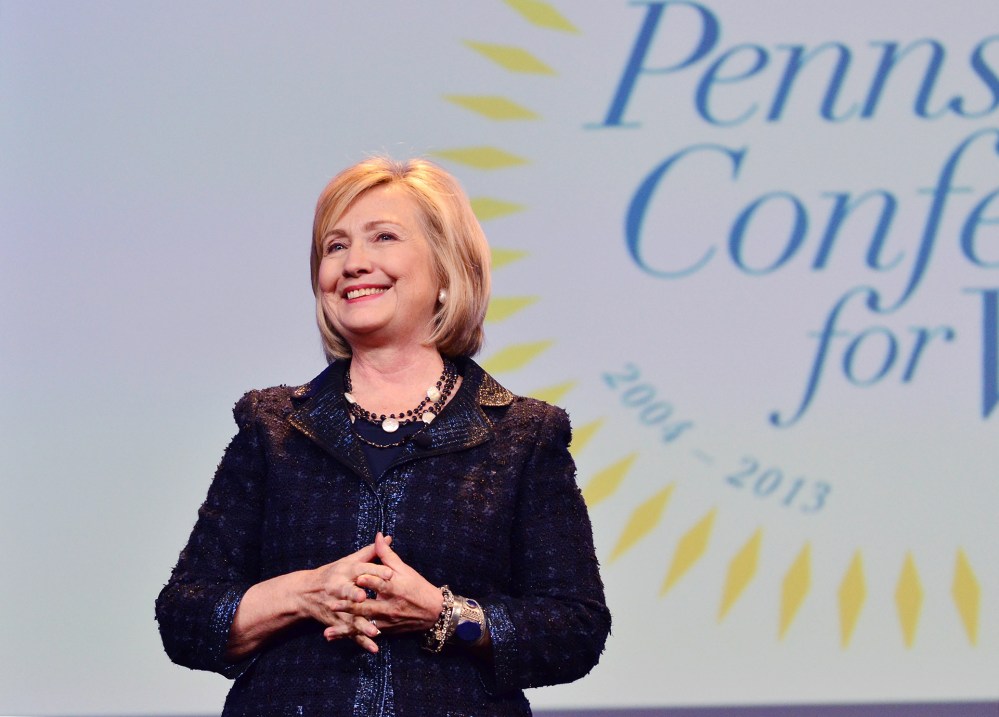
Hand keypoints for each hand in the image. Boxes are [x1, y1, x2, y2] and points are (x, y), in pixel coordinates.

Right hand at [299, 542, 393, 637]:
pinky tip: (374, 648)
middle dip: (355, 596)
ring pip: (349, 616)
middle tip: (365, 599)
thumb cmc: (335, 573)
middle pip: (348, 592)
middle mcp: (338, 588)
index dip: (374, 571)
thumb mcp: (350, 560)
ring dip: (361, 624)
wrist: (306, 592)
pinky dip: (361, 641)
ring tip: (373, 631)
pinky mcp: (337, 622)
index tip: (389, 574)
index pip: (360, 570)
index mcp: (344, 571)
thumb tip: (387, 537)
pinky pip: (351, 633)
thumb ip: (371, 552)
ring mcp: (336, 607)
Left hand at [326, 532, 442, 637]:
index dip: (370, 581)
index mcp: (395, 588)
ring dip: (345, 629)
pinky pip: (366, 634)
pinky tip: (336, 637)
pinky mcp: (386, 629)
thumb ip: (387, 554)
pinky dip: (352, 636)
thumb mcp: (404, 569)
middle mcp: (390, 606)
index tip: (357, 579)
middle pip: (367, 607)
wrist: (434, 612)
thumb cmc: (417, 586)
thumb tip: (378, 536)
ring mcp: (387, 620)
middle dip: (349, 607)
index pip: (381, 584)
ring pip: (363, 625)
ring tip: (328, 632)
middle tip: (332, 605)